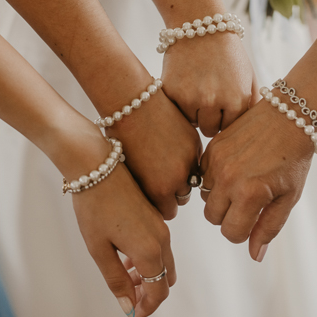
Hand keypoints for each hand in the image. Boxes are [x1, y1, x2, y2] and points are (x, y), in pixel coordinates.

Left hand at [71, 162, 176, 316]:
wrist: (97, 166)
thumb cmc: (93, 206)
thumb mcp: (99, 248)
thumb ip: (116, 280)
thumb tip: (128, 307)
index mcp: (150, 250)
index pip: (158, 292)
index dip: (146, 308)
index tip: (132, 315)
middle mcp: (162, 239)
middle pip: (166, 279)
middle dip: (149, 294)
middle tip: (127, 300)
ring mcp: (161, 226)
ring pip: (164, 263)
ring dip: (148, 277)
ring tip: (124, 279)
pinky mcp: (155, 216)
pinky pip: (160, 247)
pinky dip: (148, 260)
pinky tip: (125, 257)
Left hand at [106, 89, 200, 219]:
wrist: (130, 104)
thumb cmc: (120, 137)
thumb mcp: (129, 172)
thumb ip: (145, 190)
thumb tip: (152, 199)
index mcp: (159, 189)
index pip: (168, 212)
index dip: (160, 205)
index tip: (153, 198)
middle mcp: (179, 177)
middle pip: (181, 198)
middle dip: (172, 193)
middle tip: (159, 180)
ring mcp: (189, 159)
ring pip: (192, 180)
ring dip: (183, 177)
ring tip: (165, 165)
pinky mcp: (195, 142)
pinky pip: (196, 160)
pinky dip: (186, 159)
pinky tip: (170, 149)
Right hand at [161, 30, 255, 136]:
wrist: (200, 28)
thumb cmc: (228, 52)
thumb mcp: (249, 77)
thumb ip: (252, 104)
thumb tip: (251, 128)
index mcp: (236, 99)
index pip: (230, 127)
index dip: (226, 118)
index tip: (223, 108)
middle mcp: (213, 102)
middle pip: (210, 130)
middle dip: (209, 120)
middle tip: (208, 101)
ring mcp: (190, 98)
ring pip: (192, 122)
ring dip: (193, 112)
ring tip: (196, 92)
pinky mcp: (171, 92)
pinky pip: (176, 111)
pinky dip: (179, 103)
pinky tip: (185, 86)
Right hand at [199, 100, 313, 260]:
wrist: (289, 116)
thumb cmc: (293, 159)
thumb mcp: (288, 197)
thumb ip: (268, 228)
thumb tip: (254, 256)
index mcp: (249, 194)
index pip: (230, 232)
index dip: (242, 233)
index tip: (253, 221)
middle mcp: (228, 179)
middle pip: (213, 218)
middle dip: (228, 217)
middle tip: (247, 203)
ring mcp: (216, 162)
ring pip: (205, 197)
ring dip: (219, 197)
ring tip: (241, 184)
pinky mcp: (211, 148)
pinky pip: (202, 175)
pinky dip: (213, 178)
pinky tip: (233, 169)